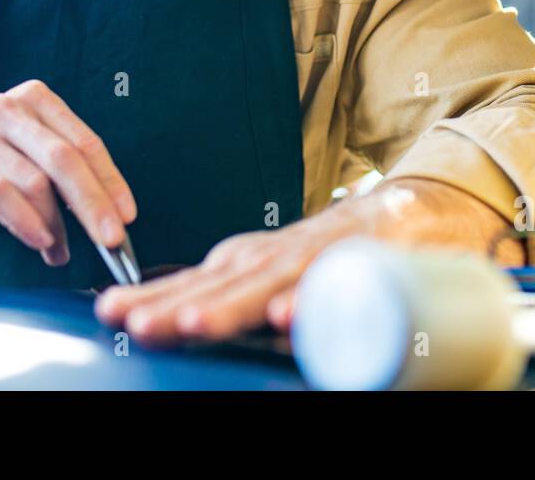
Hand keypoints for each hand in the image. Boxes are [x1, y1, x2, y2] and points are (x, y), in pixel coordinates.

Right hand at [0, 80, 136, 266]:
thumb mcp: (26, 145)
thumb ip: (63, 169)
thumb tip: (107, 215)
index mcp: (36, 100)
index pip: (85, 142)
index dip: (111, 181)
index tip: (127, 216)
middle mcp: (9, 110)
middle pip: (64, 160)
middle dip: (93, 204)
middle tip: (111, 240)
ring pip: (34, 182)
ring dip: (56, 226)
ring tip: (61, 252)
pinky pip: (0, 196)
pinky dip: (26, 223)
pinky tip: (40, 242)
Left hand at [93, 177, 520, 345]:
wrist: (417, 208)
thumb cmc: (340, 252)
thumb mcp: (283, 273)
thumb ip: (247, 298)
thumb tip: (197, 326)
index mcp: (255, 260)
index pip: (196, 281)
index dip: (156, 297)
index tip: (116, 314)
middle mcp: (279, 255)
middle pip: (222, 284)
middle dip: (177, 306)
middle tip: (138, 324)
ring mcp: (321, 257)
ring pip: (271, 284)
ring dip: (233, 305)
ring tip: (197, 325)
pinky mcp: (366, 261)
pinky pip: (337, 286)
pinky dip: (311, 302)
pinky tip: (289, 321)